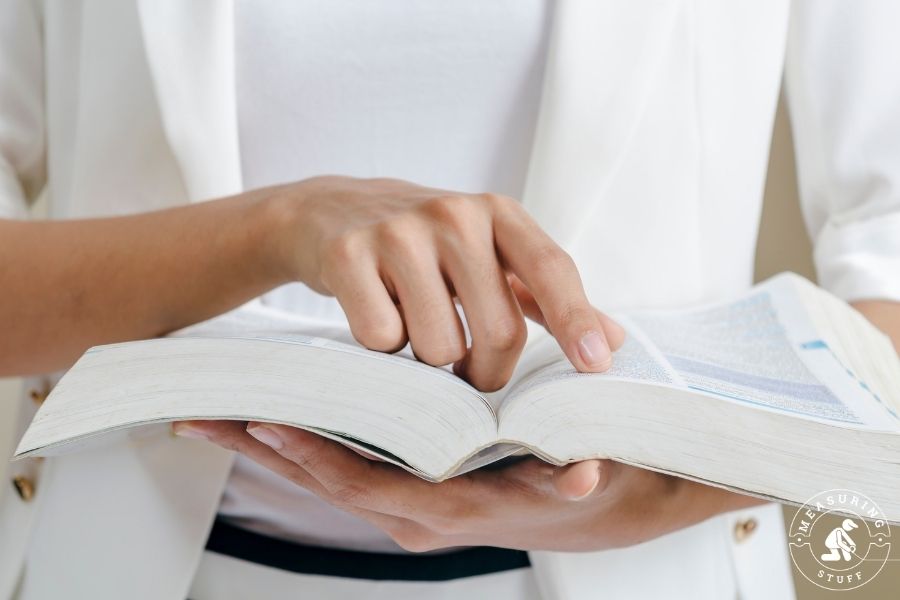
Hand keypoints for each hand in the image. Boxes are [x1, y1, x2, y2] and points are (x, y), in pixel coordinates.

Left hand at [175, 421, 764, 551]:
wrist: (610, 502)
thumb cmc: (594, 476)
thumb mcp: (593, 476)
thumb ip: (578, 478)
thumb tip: (580, 475)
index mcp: (452, 509)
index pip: (366, 483)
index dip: (315, 456)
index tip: (266, 421)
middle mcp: (419, 514)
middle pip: (327, 480)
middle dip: (266, 448)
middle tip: (203, 413)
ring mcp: (408, 503)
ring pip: (327, 474)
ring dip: (274, 445)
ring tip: (219, 412)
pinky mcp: (408, 488)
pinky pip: (344, 466)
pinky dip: (306, 443)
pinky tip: (278, 417)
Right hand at [266, 176, 623, 390]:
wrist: (329, 212)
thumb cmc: (425, 245)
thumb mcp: (488, 255)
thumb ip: (546, 296)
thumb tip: (613, 339)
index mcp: (496, 213)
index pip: (551, 267)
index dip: (576, 319)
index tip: (595, 366)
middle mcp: (453, 213)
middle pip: (498, 332)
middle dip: (487, 372)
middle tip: (467, 370)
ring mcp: (397, 231)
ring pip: (439, 347)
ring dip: (429, 361)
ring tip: (413, 327)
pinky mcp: (347, 253)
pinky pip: (383, 340)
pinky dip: (382, 348)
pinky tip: (374, 314)